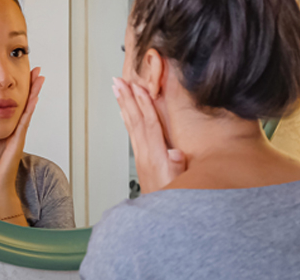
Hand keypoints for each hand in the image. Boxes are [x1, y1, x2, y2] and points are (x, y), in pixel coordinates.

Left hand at [0, 67, 44, 218]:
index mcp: (7, 129)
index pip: (15, 104)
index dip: (20, 89)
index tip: (23, 74)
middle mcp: (15, 129)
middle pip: (25, 103)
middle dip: (31, 86)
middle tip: (36, 69)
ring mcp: (19, 135)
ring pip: (28, 109)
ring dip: (34, 92)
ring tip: (40, 77)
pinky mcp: (18, 142)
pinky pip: (25, 122)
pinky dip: (30, 110)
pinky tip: (34, 99)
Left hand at [113, 78, 185, 193]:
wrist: (161, 217)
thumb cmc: (175, 200)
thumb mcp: (182, 186)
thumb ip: (178, 169)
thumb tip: (175, 153)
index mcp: (155, 157)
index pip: (149, 125)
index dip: (144, 106)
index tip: (139, 88)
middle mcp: (145, 154)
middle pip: (135, 121)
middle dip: (127, 99)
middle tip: (118, 81)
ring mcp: (141, 156)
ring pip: (131, 125)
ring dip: (124, 105)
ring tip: (117, 89)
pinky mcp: (141, 159)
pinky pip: (132, 133)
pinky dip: (128, 119)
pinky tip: (124, 111)